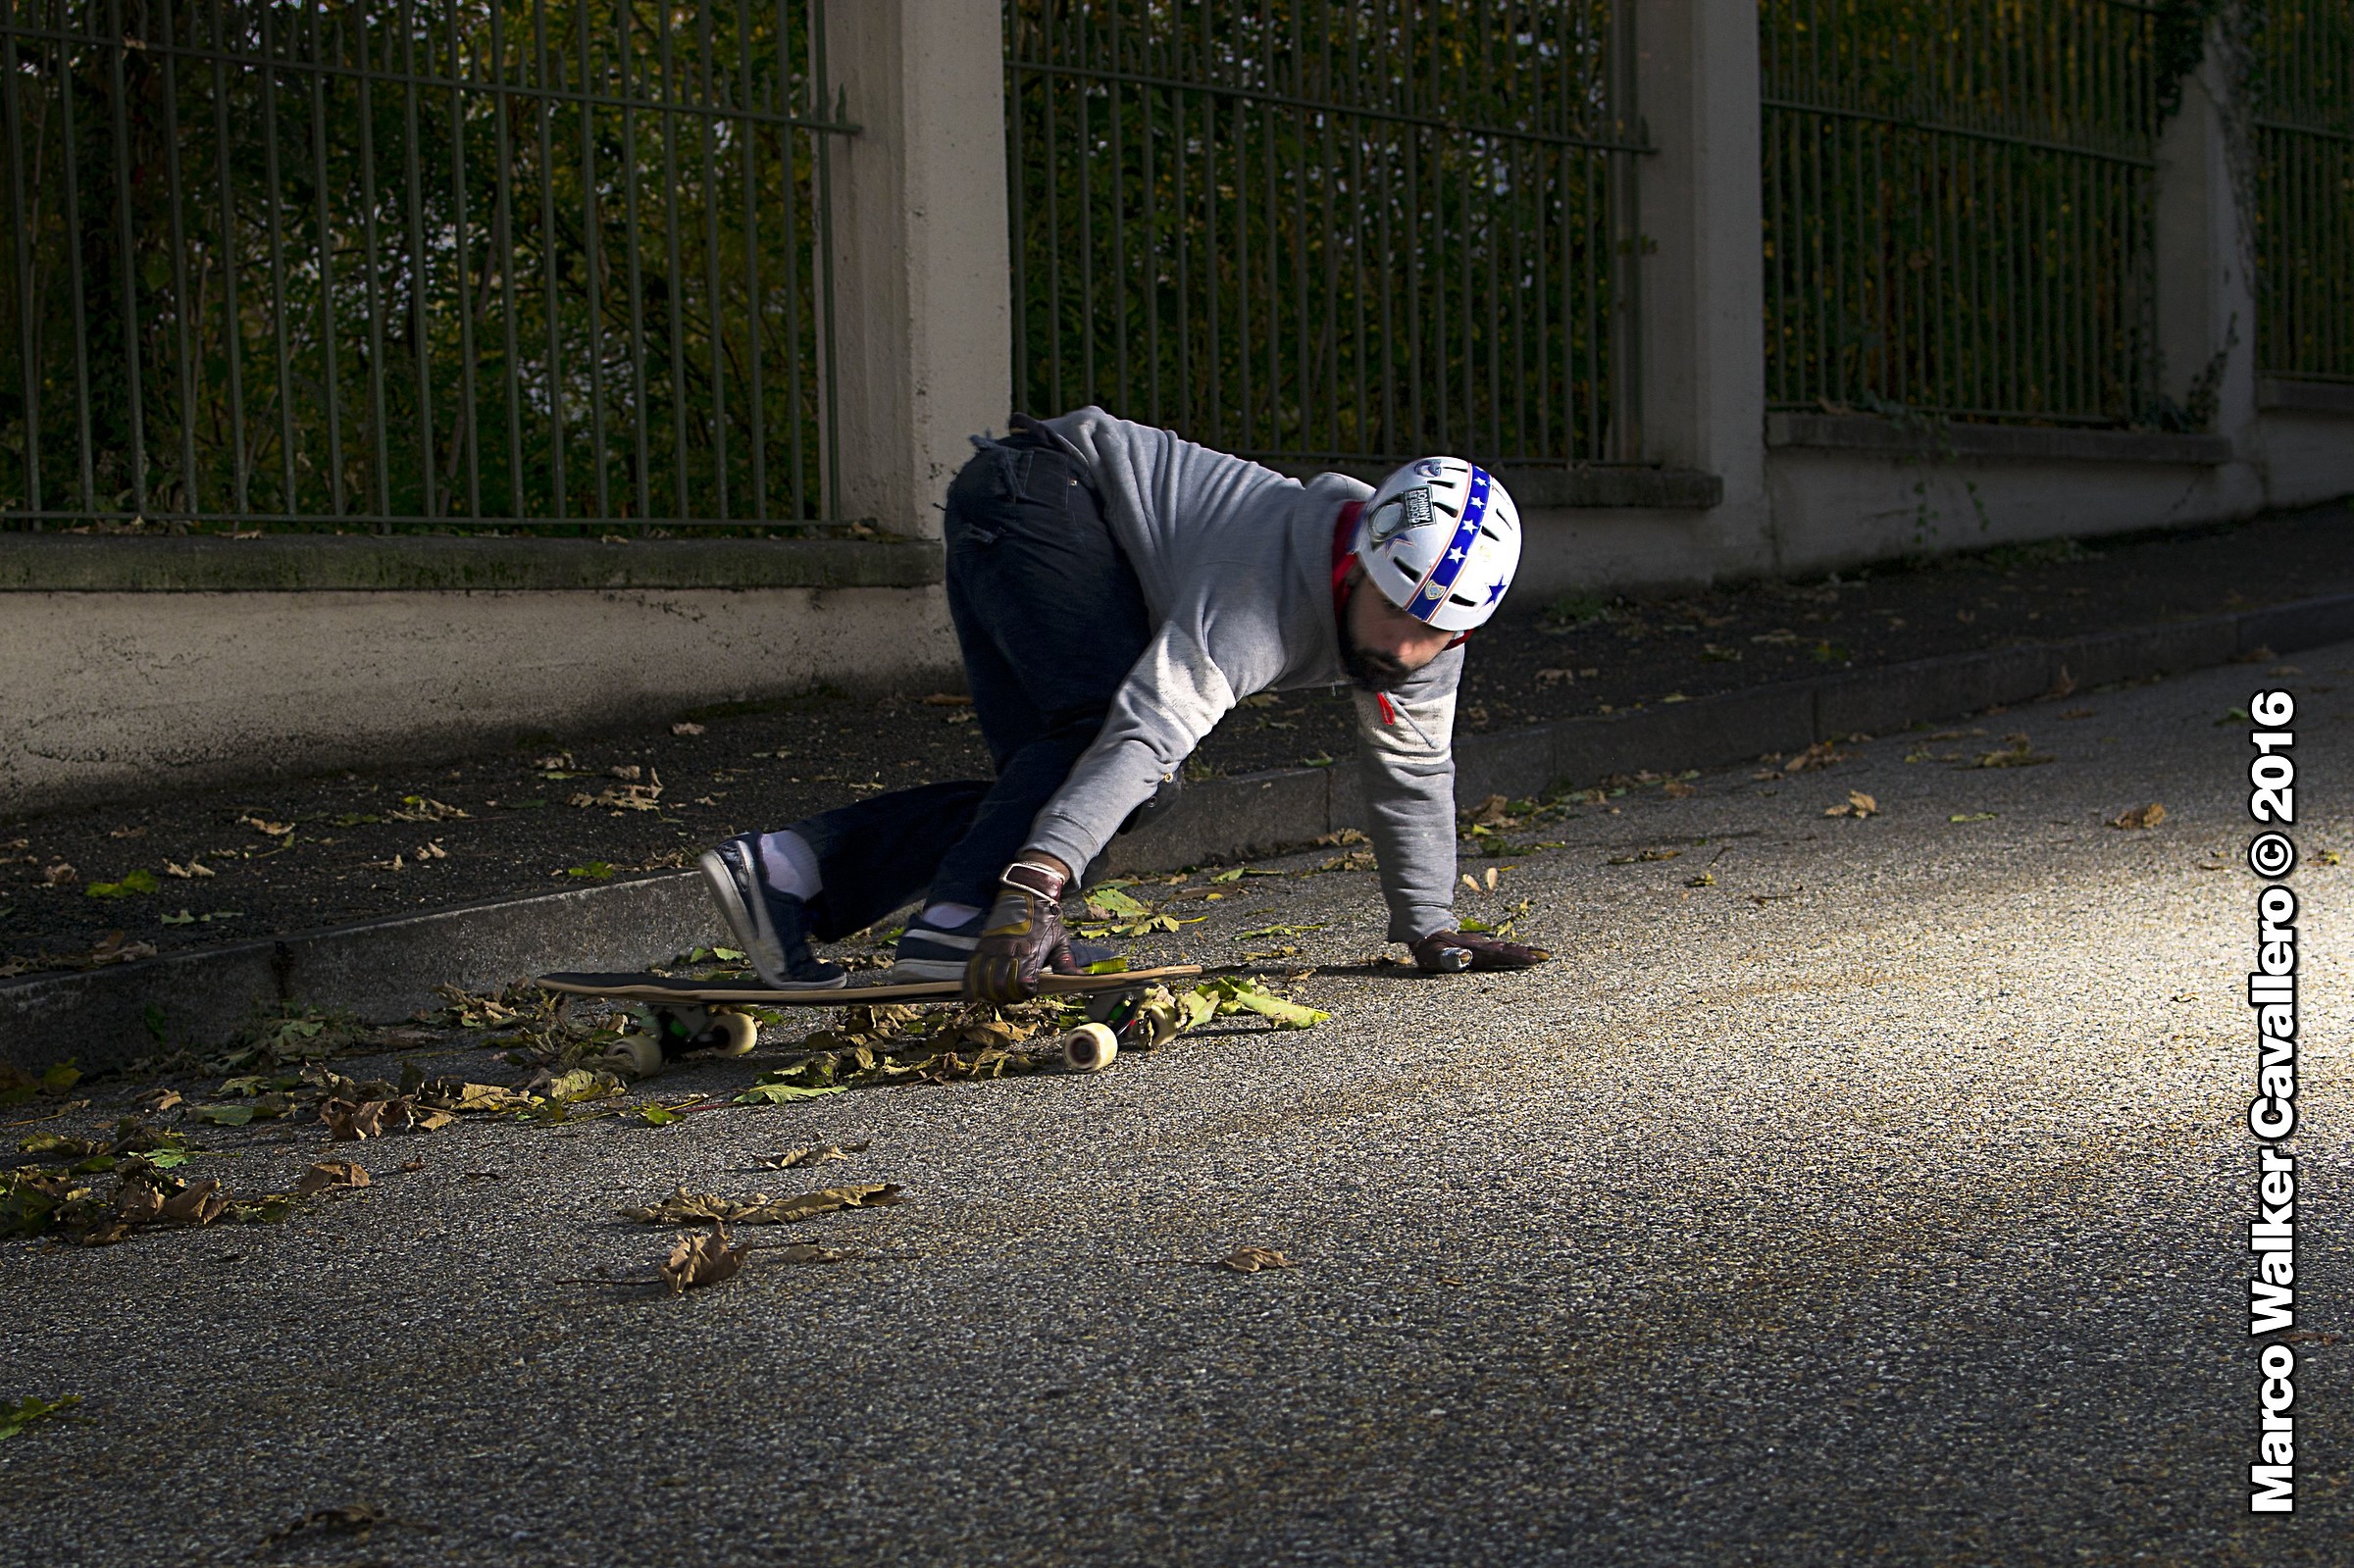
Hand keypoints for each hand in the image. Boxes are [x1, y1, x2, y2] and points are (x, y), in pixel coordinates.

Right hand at [965, 858, 1072, 1002]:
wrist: (1026, 894)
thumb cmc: (1045, 919)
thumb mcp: (1060, 939)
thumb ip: (1066, 961)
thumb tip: (1078, 977)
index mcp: (1030, 952)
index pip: (1023, 984)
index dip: (1026, 993)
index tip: (1030, 990)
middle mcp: (1009, 951)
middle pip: (1001, 986)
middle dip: (1008, 996)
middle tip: (1014, 994)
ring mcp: (993, 948)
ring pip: (984, 981)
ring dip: (990, 992)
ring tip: (997, 994)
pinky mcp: (982, 945)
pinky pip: (972, 969)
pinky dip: (971, 983)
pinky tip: (975, 992)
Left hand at [1409, 930, 1550, 972]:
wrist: (1425, 930)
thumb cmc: (1429, 949)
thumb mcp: (1435, 955)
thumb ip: (1450, 957)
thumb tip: (1466, 956)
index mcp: (1474, 951)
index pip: (1498, 954)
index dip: (1514, 956)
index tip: (1530, 958)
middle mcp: (1481, 947)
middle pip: (1506, 950)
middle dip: (1525, 954)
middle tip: (1544, 957)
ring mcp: (1481, 946)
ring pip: (1506, 949)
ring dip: (1523, 952)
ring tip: (1541, 955)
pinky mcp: (1481, 948)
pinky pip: (1501, 950)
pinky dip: (1514, 951)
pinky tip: (1525, 953)